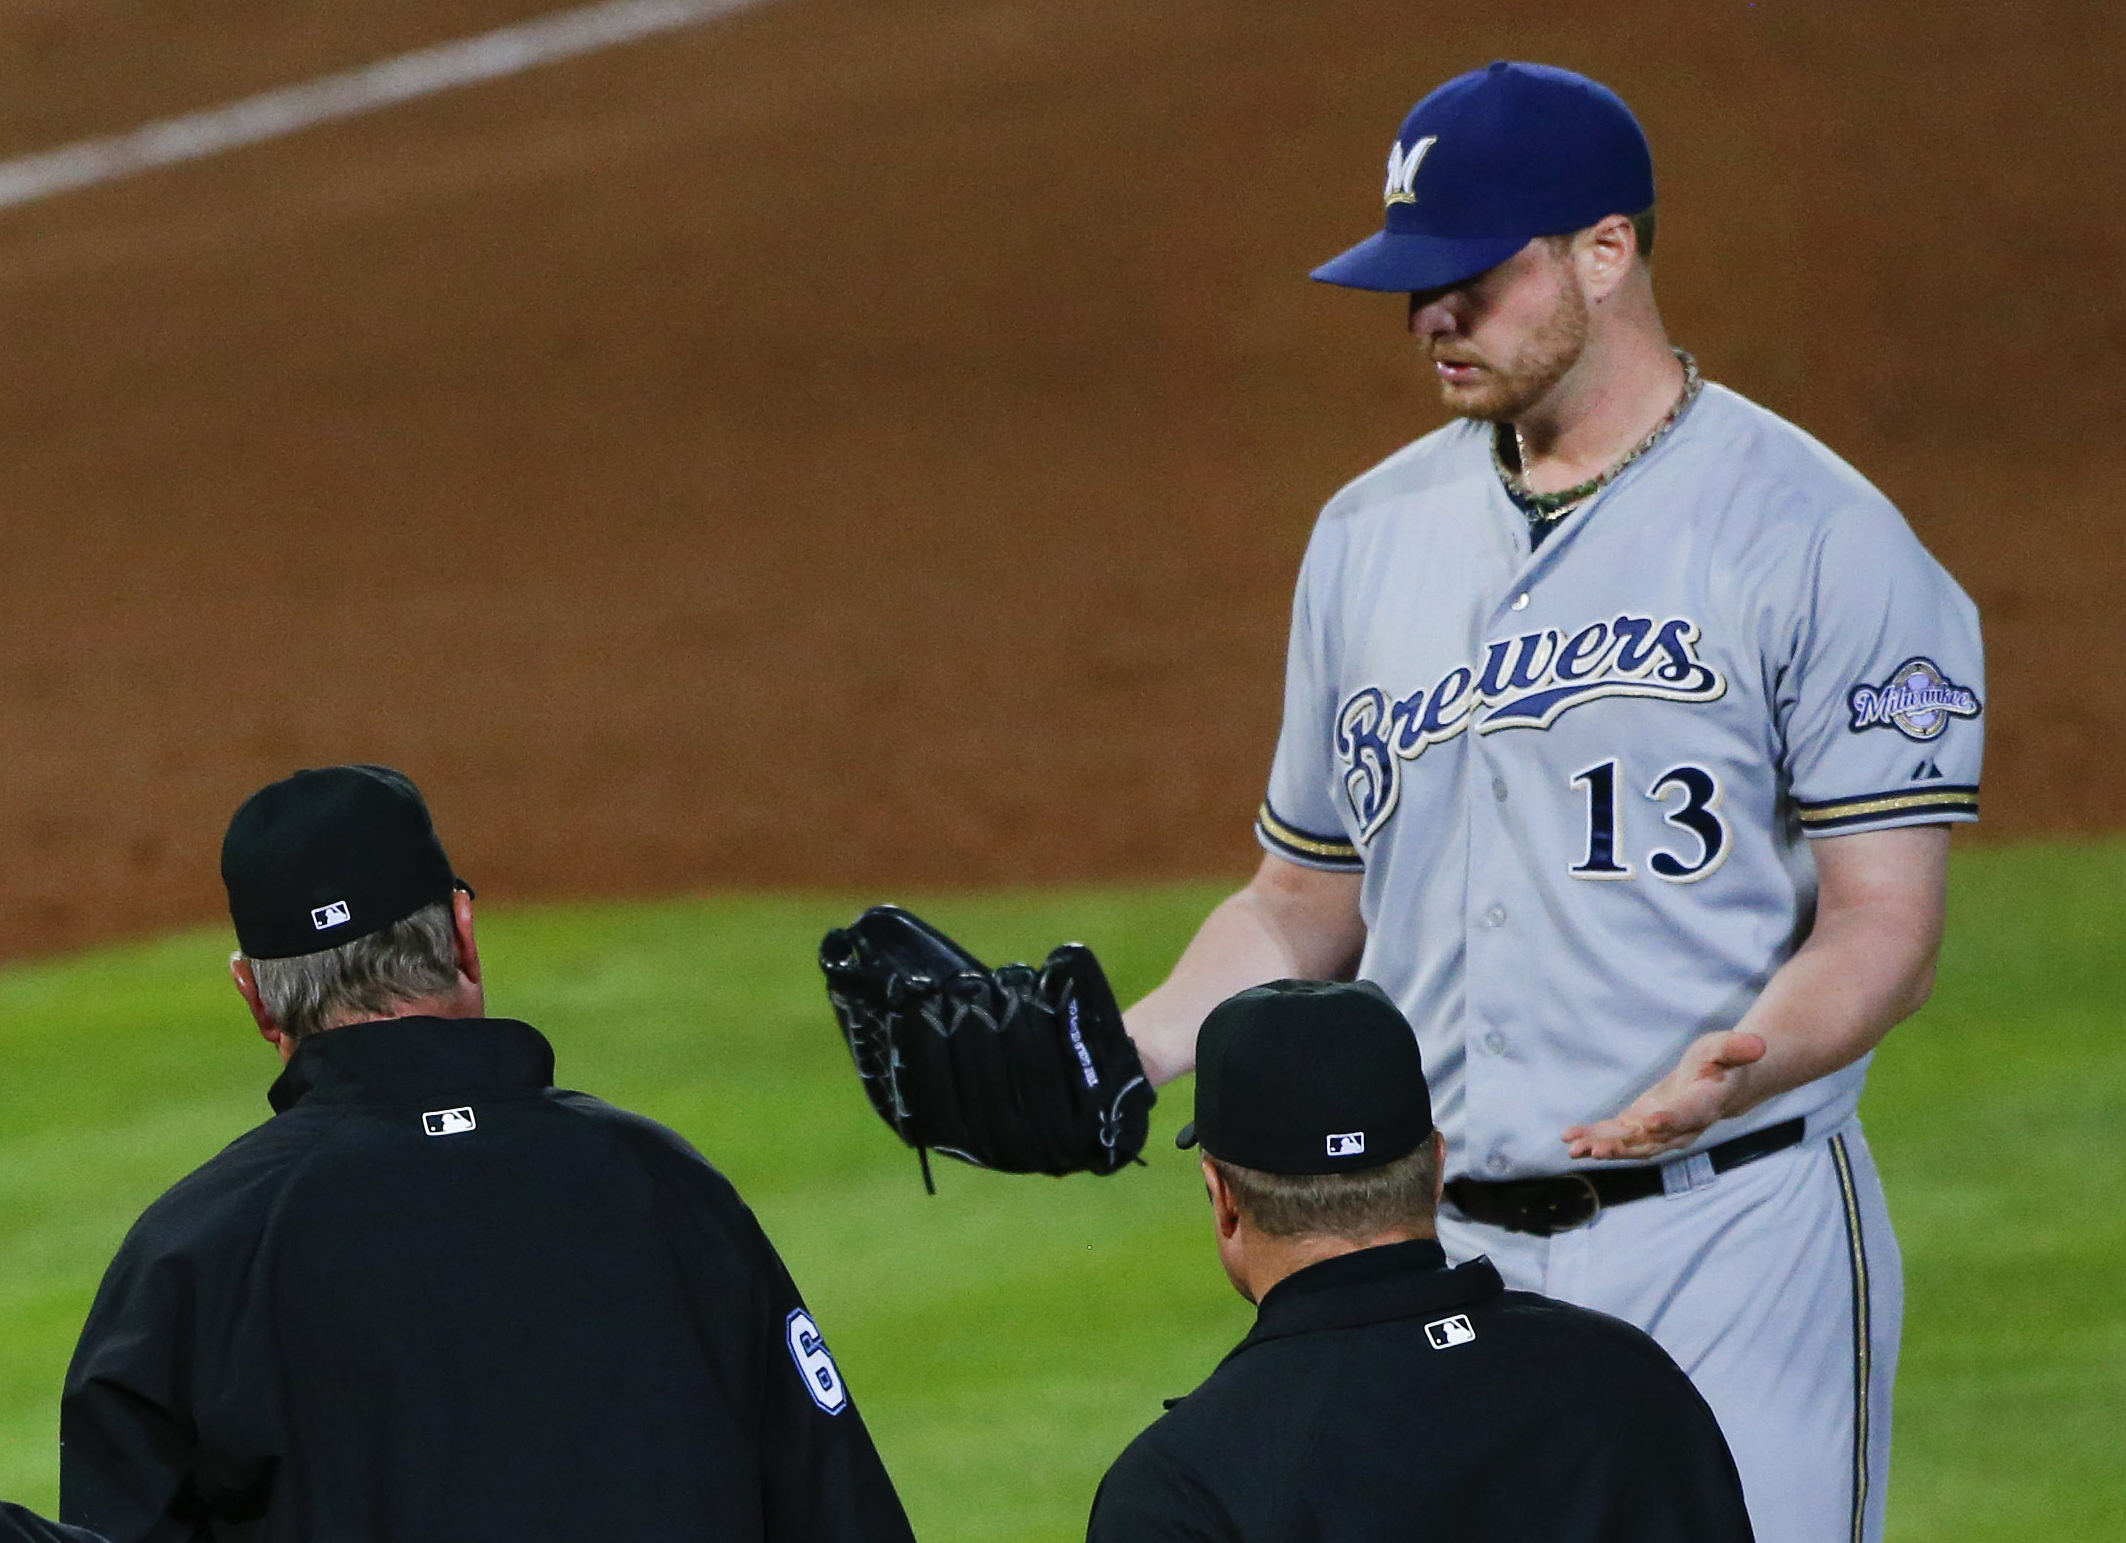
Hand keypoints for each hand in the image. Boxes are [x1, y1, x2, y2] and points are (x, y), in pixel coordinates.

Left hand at [1561, 1030, 1767, 1160]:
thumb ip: (1738, 1047)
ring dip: (1604, 1148)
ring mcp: (1659, 1130)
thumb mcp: (1728, 1047)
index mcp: (1703, 1106)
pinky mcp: (1641, 1126)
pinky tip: (1569, 1140)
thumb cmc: (1723, 1062)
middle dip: (1625, 1147)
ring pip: (1631, 1145)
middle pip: (1653, 1142)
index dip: (1670, 1121)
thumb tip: (1757, 1045)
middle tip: (1598, 1150)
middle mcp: (1680, 1127)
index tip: (1649, 1123)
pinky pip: (1617, 1136)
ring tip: (1575, 1149)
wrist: (1719, 1085)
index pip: (1688, 1116)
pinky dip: (1593, 1138)